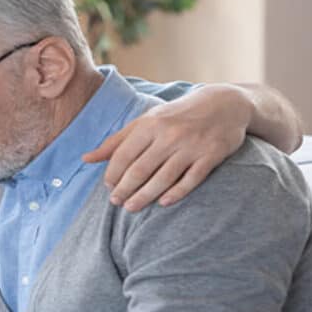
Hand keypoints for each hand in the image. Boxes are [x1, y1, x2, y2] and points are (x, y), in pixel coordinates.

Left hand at [83, 83, 252, 210]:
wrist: (224, 104)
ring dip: (144, 196)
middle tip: (116, 203)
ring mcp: (191, 146)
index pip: (124, 154)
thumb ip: (117, 140)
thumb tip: (86, 158)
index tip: (108, 187)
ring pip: (163, 178)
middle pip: (140, 169)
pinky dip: (176, 193)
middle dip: (125, 189)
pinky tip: (163, 203)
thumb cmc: (178, 115)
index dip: (113, 174)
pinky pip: (190, 180)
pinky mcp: (210, 156)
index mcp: (151, 124)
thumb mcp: (147, 121)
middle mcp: (169, 135)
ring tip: (132, 207)